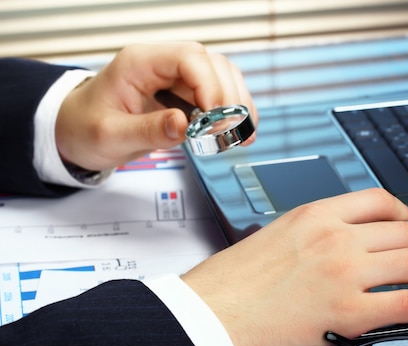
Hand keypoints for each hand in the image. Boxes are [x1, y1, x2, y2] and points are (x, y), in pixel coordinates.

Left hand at [55, 42, 256, 171]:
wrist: (75, 130)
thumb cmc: (85, 127)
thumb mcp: (110, 135)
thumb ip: (148, 130)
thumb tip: (185, 125)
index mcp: (139, 63)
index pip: (189, 59)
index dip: (211, 86)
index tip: (217, 118)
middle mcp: (161, 64)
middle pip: (213, 65)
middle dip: (230, 97)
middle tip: (234, 131)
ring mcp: (174, 77)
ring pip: (222, 77)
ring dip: (238, 104)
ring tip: (243, 134)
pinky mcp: (183, 94)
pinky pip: (217, 94)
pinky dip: (233, 113)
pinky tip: (240, 132)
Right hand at [181, 188, 407, 345]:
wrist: (206, 318)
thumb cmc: (230, 284)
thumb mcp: (273, 236)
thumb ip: (312, 234)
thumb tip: (341, 243)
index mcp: (314, 215)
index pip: (379, 200)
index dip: (405, 214)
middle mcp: (334, 238)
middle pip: (405, 232)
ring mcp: (342, 273)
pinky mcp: (346, 313)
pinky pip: (405, 304)